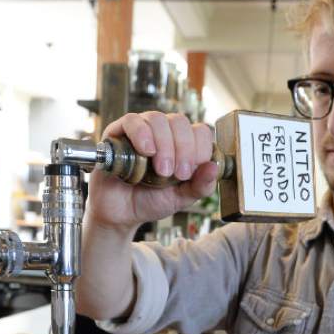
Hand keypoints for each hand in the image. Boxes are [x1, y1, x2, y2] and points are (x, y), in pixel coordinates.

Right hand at [86, 112, 218, 231]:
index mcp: (182, 145)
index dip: (198, 150)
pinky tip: (145, 151)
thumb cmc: (149, 202)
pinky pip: (132, 121)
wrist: (121, 214)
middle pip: (180, 122)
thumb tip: (214, 167)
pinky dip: (142, 134)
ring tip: (160, 170)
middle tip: (175, 174)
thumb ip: (200, 186)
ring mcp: (142, 131)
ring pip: (158, 119)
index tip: (188, 174)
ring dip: (164, 144)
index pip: (199, 132)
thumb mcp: (180, 199)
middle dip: (182, 149)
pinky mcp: (118, 132)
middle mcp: (163, 134)